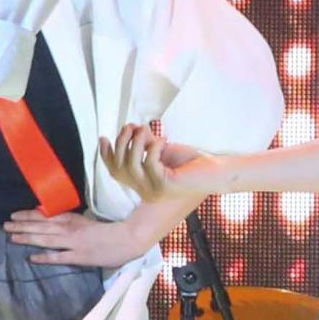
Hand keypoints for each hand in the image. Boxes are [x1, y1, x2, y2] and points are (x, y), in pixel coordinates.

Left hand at [6, 203, 176, 270]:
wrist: (128, 238)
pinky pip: (59, 257)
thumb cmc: (110, 229)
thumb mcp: (87, 221)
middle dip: (21, 225)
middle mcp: (70, 229)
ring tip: (12, 237)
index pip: (46, 215)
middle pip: (41, 226)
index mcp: (73, 219)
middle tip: (4, 225)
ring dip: (28, 237)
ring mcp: (74, 243)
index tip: (14, 215)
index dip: (28, 215)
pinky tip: (31, 258)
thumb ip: (70, 221)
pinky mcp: (80, 257)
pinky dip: (45, 257)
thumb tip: (52, 219)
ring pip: (46, 239)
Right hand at [104, 123, 227, 206]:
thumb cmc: (190, 162)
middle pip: (119, 169)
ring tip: (146, 129)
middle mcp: (146, 192)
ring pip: (131, 166)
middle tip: (132, 127)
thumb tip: (130, 128)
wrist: (215, 171)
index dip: (106, 156)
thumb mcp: (162, 150)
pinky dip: (153, 148)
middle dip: (121, 143)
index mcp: (143, 185)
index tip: (104, 138)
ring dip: (136, 143)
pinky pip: (149, 164)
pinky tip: (163, 141)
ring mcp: (154, 192)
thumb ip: (145, 143)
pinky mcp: (165, 187)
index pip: (116, 173)